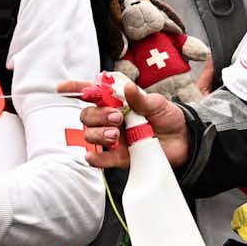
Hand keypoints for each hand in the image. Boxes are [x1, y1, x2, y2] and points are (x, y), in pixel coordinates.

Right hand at [56, 77, 188, 169]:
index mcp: (117, 101)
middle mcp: (111, 119)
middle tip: (117, 117)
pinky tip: (91, 156)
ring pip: (91, 135)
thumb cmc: (168, 117)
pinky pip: (103, 158)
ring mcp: (114, 138)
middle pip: (87, 115)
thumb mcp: (157, 103)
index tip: (61, 89)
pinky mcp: (121, 156)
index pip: (92, 93)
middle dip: (97, 114)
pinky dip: (95, 158)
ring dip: (98, 133)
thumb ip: (140, 98)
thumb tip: (126, 87)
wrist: (185, 140)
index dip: (76, 89)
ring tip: (116, 134)